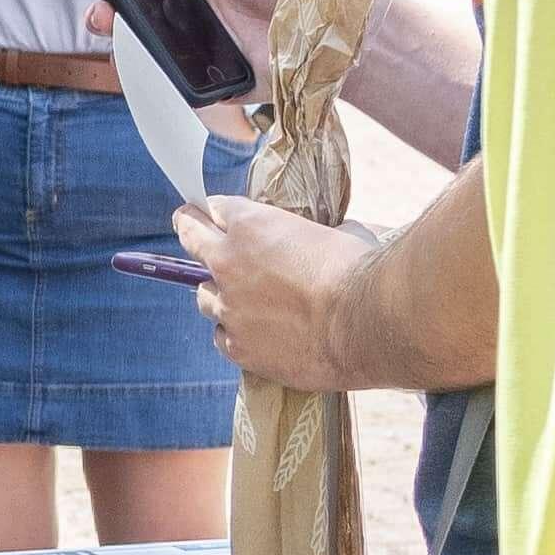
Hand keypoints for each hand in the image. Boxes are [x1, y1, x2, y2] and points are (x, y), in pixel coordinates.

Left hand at [178, 195, 382, 390]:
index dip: (217, 210)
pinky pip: (221, 335)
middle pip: (191, 239)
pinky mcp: (238, 346)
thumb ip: (315, 235)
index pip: (216, 208)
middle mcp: (229, 263)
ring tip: (240, 299)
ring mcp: (229, 308)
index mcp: (252, 225)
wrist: (366, 326)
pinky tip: (252, 334)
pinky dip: (233, 332)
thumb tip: (331, 235)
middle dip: (190, 230)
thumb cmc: (362, 273)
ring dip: (218, 292)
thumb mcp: (341, 233)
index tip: (214, 212)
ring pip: (204, 296)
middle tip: (188, 226)